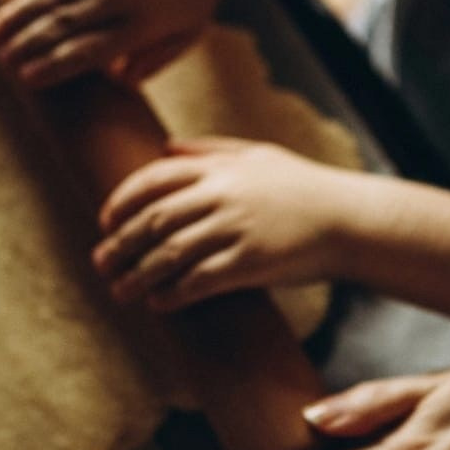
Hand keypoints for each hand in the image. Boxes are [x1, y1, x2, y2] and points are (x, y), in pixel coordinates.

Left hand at [94, 139, 350, 309]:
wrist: (349, 220)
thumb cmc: (304, 187)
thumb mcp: (259, 155)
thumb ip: (211, 150)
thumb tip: (166, 147)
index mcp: (220, 168)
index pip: (153, 180)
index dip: (121, 201)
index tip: (105, 221)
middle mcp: (222, 195)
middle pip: (153, 220)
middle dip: (120, 243)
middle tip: (100, 263)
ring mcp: (235, 229)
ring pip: (168, 254)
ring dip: (137, 275)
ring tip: (119, 291)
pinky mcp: (250, 262)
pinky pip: (198, 281)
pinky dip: (173, 293)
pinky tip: (159, 303)